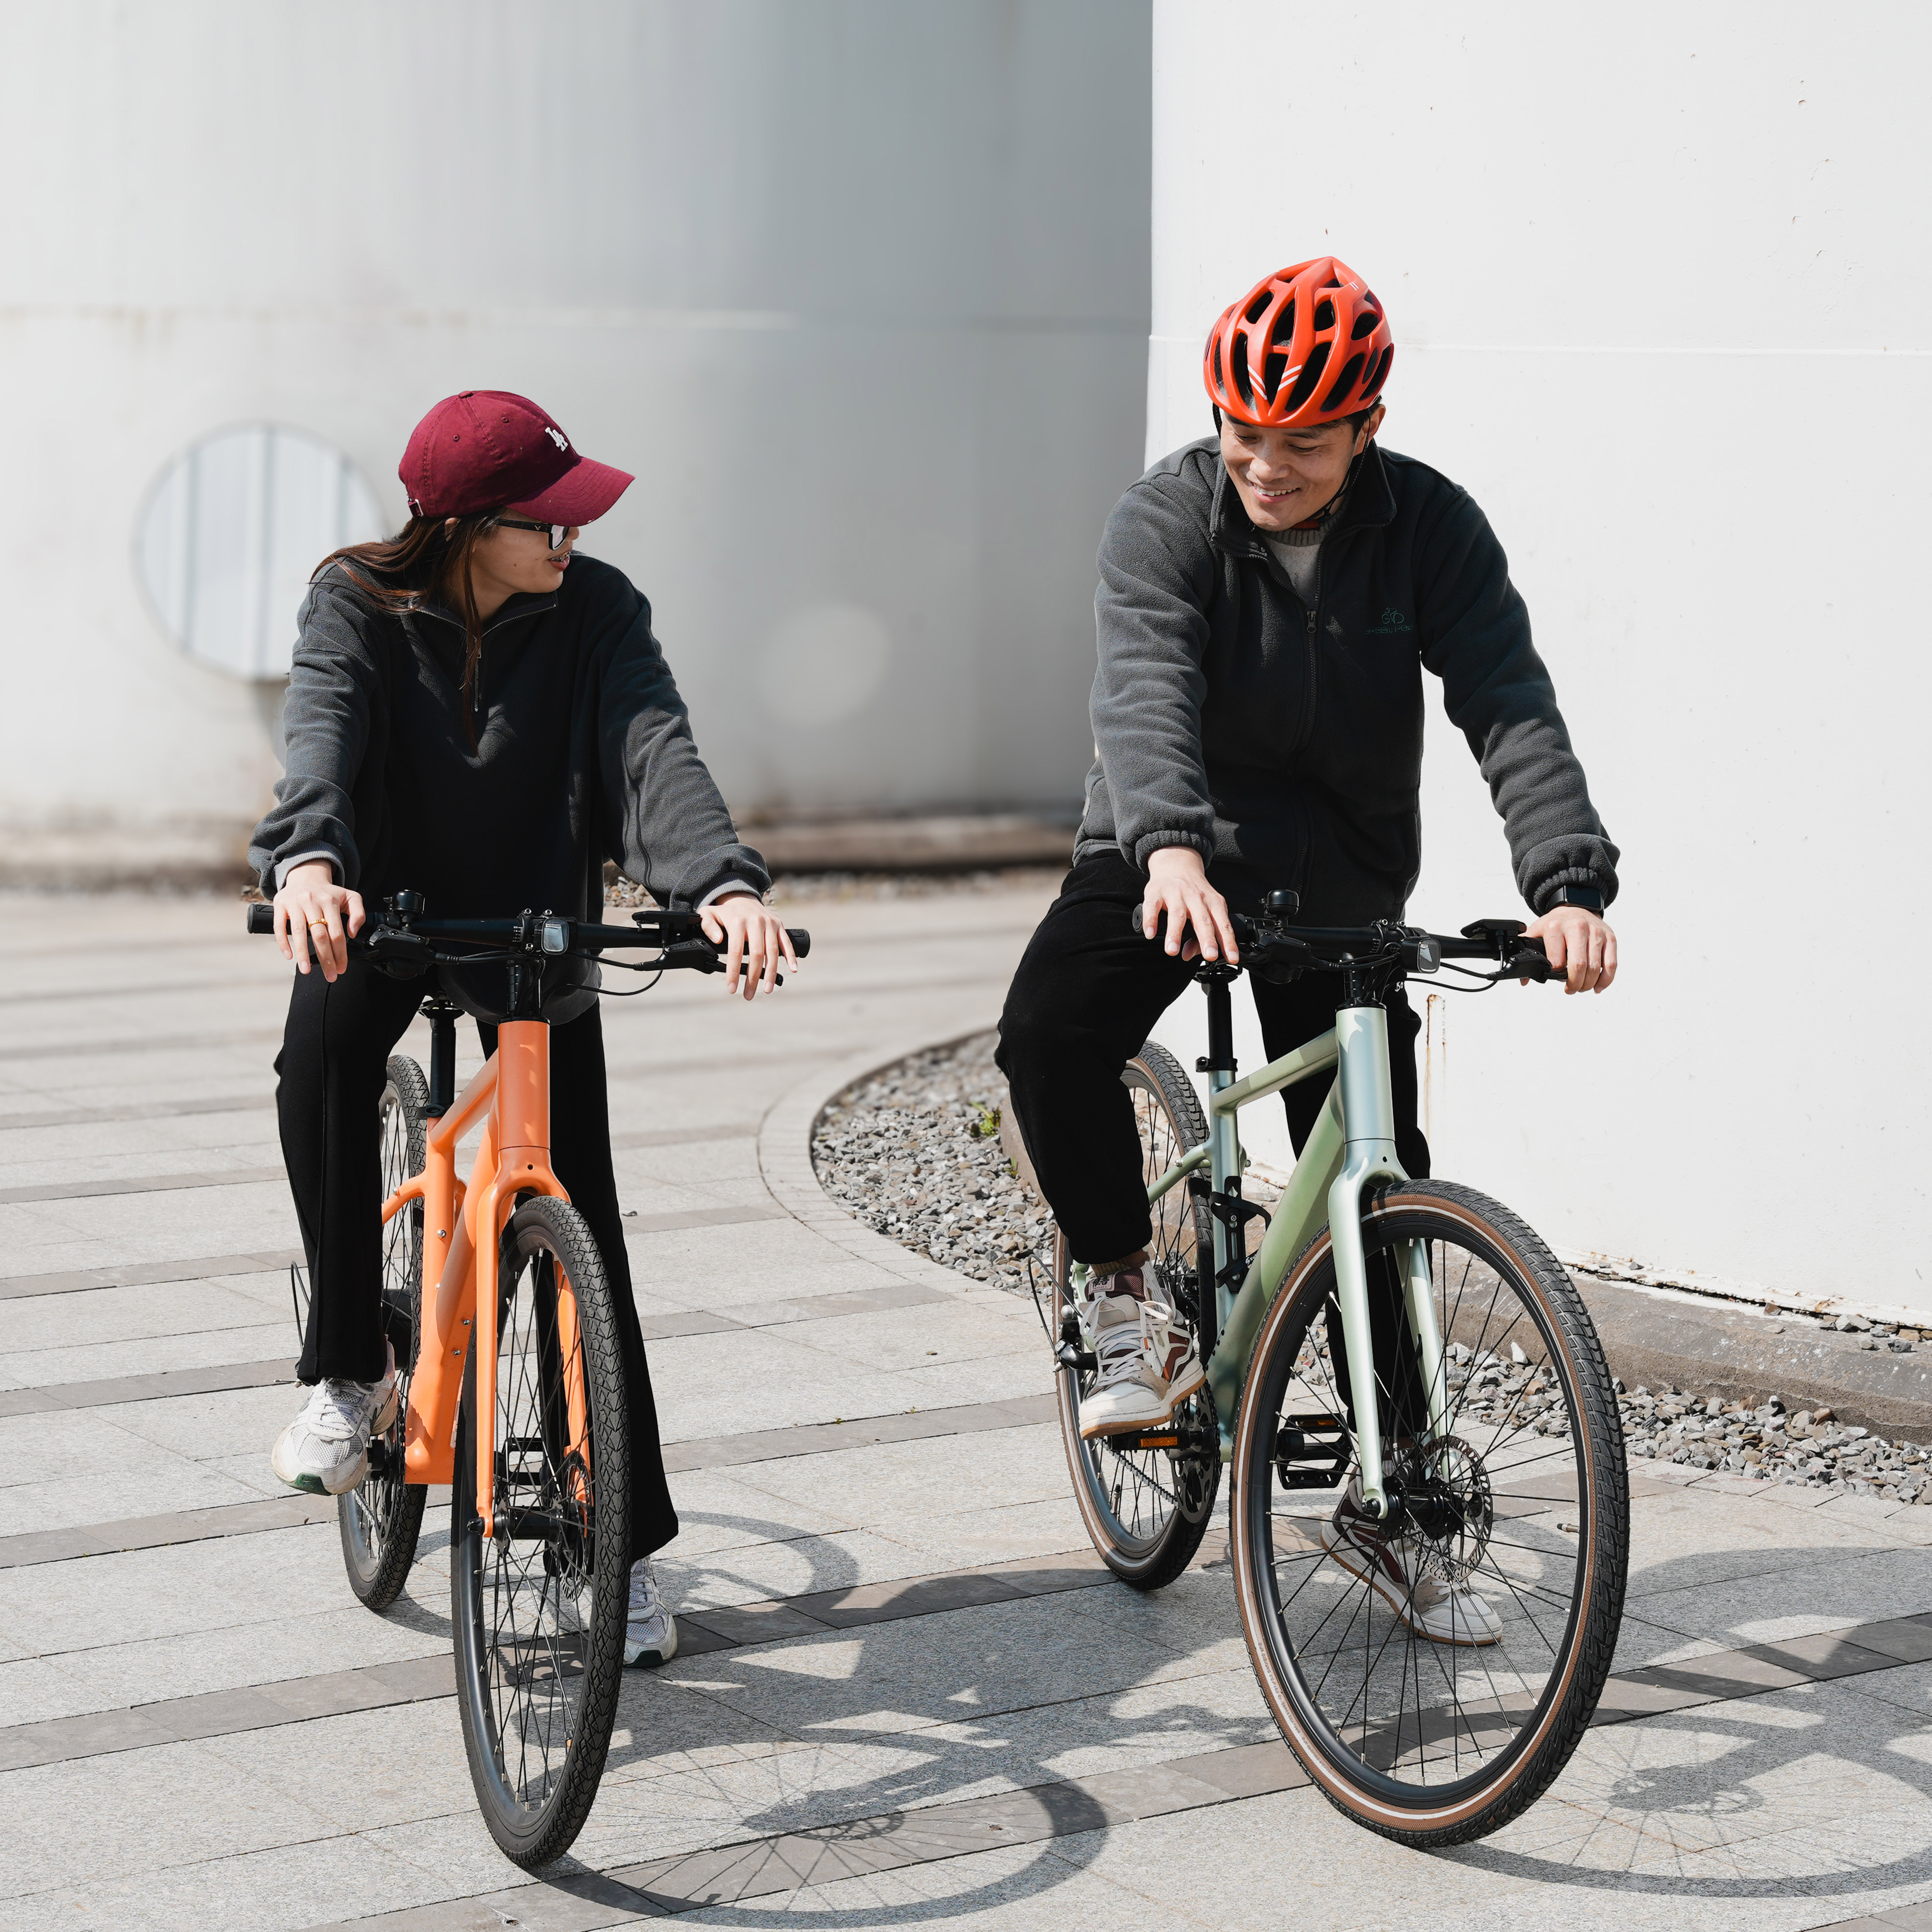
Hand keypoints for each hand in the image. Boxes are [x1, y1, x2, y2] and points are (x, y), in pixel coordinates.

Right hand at [273, 861, 365, 980]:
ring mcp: (295, 903)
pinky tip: (289, 956)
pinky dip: (283, 942)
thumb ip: (358, 914)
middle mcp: (312, 901)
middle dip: (325, 958)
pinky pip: (279, 926)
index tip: (341, 968)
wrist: (306, 876)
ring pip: (298, 932)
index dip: (340, 953)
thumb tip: (353, 933)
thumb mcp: (350, 898)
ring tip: (306, 970)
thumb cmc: (328, 893)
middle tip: (329, 974)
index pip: (336, 933)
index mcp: (330, 902)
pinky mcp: (280, 905)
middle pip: (319, 935)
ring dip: (303, 954)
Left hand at [700, 890, 798, 999]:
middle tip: (749, 995)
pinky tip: (793, 969)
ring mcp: (769, 923)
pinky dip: (791, 956)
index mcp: (737, 921)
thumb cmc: (724, 913)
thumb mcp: (708, 914)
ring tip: (767, 990)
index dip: (734, 972)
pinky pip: (786, 942)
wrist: (742, 898)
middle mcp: (756, 922)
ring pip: (773, 951)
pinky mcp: (779, 925)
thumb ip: (707, 926)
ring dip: (772, 972)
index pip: (736, 951)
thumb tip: (717, 939)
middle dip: (753, 978)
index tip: (732, 989)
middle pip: (757, 954)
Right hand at [1141, 847, 1238, 963]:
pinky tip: (1150, 933)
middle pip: (1203, 919)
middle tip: (1210, 955)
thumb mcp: (1203, 909)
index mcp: (1213, 902)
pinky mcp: (1156, 891)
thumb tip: (1187, 955)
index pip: (1223, 924)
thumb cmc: (1193, 892)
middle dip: (1207, 938)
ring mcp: (1176, 893)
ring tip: (1172, 951)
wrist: (1176, 863)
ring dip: (1175, 933)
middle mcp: (1196, 897)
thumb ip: (1198, 936)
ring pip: (1177, 914)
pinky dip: (1151, 920)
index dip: (1228, 942)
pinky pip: (1152, 906)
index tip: (1231, 957)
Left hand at [1523, 905, 1616, 993]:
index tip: (1555, 977)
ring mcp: (1596, 933)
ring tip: (1582, 988)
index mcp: (1556, 927)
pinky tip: (1598, 986)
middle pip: (1578, 965)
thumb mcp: (1537, 931)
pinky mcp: (1610, 938)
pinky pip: (1611, 963)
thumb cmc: (1557, 922)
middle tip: (1570, 989)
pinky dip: (1606, 979)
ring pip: (1595, 967)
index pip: (1557, 960)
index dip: (1556, 974)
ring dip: (1588, 984)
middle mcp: (1577, 928)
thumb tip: (1523, 979)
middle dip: (1574, 983)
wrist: (1576, 906)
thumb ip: (1527, 951)